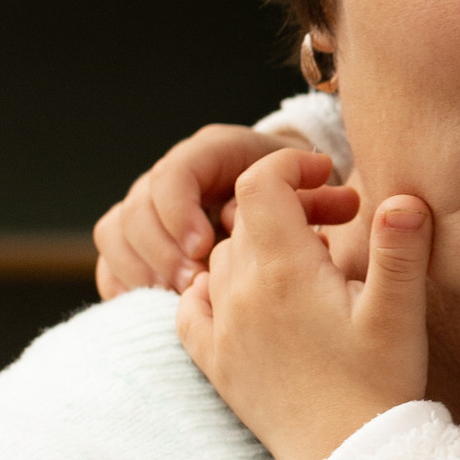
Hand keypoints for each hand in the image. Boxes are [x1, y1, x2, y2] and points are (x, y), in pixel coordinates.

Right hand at [93, 125, 357, 298]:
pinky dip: (126, 283)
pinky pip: (110, 259)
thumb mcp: (314, 190)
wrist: (286, 204)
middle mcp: (171, 174)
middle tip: (191, 282)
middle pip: (136, 205)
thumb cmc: (305, 196)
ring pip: (115, 230)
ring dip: (142, 266)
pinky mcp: (137, 241)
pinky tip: (155, 306)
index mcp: (211, 153)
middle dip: (160, 246)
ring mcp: (148, 207)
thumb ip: (321, 196)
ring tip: (179, 296)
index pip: (174, 174)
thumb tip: (349, 202)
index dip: (181, 210)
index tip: (205, 246)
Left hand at [176, 152, 433, 459]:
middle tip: (337, 224)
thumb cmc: (380, 386)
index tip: (327, 176)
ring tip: (306, 265)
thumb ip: (400, 248)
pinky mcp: (216, 363)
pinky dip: (213, 288)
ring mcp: (222, 329)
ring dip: (258, 246)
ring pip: (222, 258)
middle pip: (244, 218)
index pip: (260, 184)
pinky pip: (191, 306)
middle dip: (288, 206)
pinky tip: (249, 297)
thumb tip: (403, 197)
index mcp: (285, 270)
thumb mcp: (401, 313)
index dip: (291, 165)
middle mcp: (242, 293)